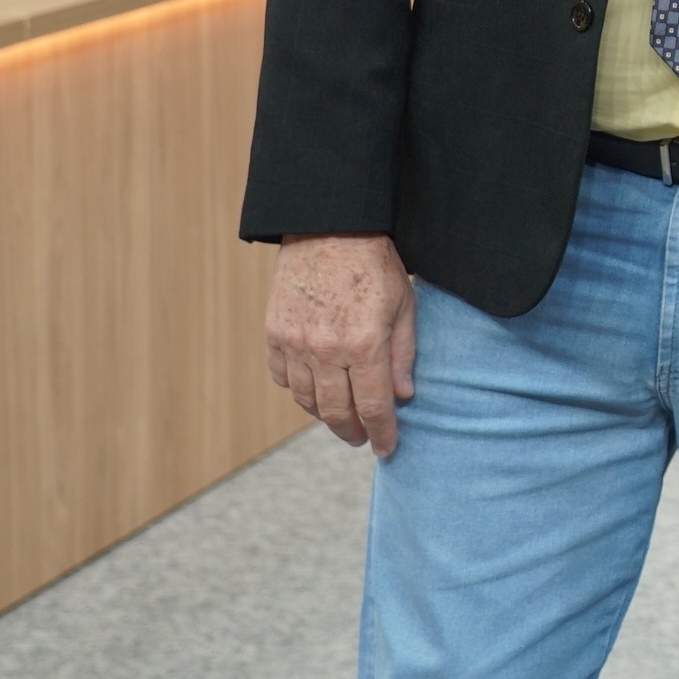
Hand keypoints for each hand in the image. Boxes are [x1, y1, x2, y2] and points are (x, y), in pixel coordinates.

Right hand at [266, 233, 416, 456]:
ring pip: (307, 400)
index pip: (374, 407)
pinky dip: (299, 390)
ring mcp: (295, 343)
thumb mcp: (404, 305)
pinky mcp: (274, 334)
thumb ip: (403, 354)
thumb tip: (403, 396)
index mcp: (364, 344)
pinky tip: (314, 390)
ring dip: (325, 415)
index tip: (386, 449)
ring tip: (340, 417)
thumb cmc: (375, 264)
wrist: (329, 228)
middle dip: (352, 432)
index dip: (382, 434)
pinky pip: (283, 377)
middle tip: (362, 438)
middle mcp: (326, 350)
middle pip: (336, 412)